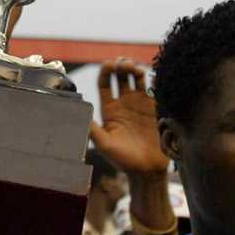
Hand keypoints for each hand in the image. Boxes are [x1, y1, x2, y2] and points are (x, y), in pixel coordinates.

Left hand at [89, 59, 169, 175]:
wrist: (147, 171)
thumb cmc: (122, 160)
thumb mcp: (104, 144)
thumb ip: (92, 129)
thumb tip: (78, 114)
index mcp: (109, 109)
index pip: (104, 83)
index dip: (105, 71)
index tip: (109, 64)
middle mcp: (124, 103)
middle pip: (120, 76)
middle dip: (122, 66)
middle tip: (125, 65)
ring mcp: (140, 104)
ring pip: (137, 78)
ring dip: (136, 69)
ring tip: (137, 69)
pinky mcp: (156, 108)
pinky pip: (155, 89)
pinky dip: (154, 79)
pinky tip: (152, 77)